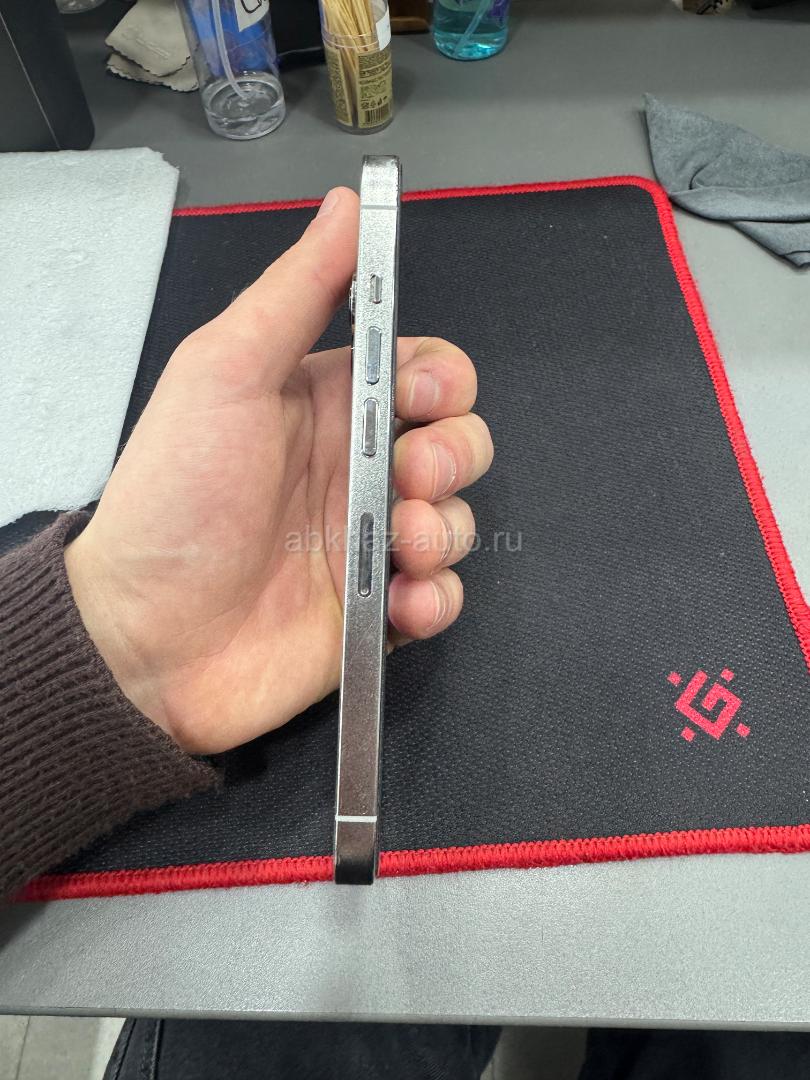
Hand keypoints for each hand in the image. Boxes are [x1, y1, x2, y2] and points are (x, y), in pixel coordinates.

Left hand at [65, 188, 493, 753]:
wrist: (147, 635)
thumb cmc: (178, 496)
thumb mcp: (226, 372)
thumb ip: (296, 291)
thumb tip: (349, 207)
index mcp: (327, 403)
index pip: (425, 371)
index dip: (442, 378)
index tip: (422, 394)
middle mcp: (356, 467)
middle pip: (458, 441)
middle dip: (454, 454)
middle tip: (408, 477)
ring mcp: (369, 540)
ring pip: (457, 517)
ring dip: (445, 528)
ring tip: (399, 547)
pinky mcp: (377, 606)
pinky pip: (443, 594)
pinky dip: (437, 596)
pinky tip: (400, 599)